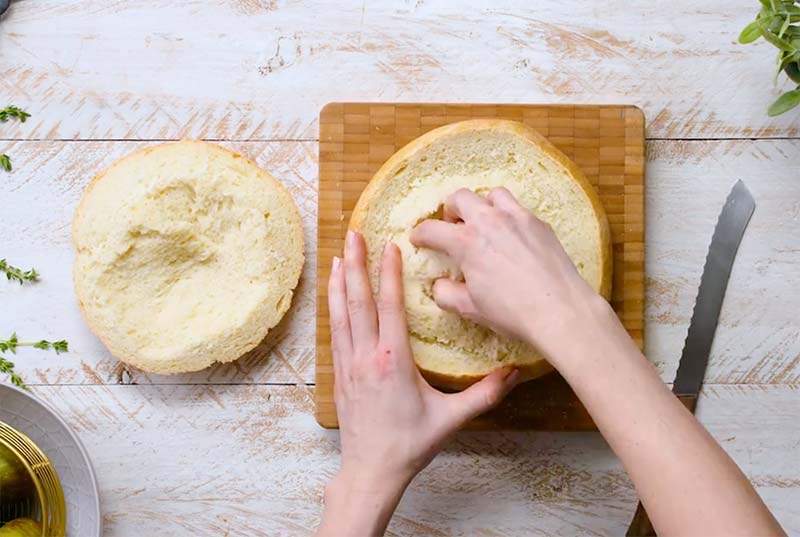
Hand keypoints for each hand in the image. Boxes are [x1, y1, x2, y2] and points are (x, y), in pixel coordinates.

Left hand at [317, 231, 520, 536]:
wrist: (371, 471)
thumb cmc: (409, 444)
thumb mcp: (451, 420)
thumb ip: (485, 394)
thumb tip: (517, 374)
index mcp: (393, 362)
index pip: (389, 307)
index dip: (387, 274)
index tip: (388, 246)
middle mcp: (366, 357)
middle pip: (358, 302)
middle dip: (356, 265)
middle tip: (352, 234)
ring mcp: (348, 365)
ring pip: (340, 314)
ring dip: (339, 282)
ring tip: (339, 254)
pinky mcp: (340, 374)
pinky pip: (334, 331)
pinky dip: (332, 307)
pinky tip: (333, 294)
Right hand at [410, 187, 602, 361]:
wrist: (560, 310)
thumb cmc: (513, 312)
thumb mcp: (470, 308)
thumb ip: (446, 294)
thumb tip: (439, 286)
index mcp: (466, 242)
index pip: (431, 229)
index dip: (420, 234)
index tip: (418, 239)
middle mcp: (489, 221)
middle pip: (460, 197)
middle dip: (450, 210)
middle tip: (452, 226)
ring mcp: (517, 218)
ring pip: (492, 194)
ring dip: (482, 205)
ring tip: (483, 224)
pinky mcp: (539, 223)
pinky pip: (518, 208)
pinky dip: (508, 216)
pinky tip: (511, 237)